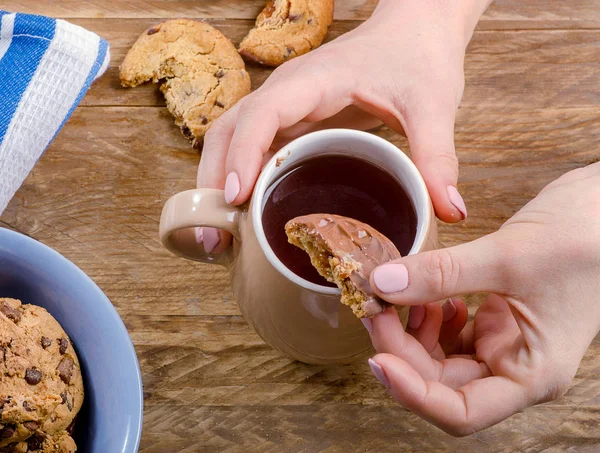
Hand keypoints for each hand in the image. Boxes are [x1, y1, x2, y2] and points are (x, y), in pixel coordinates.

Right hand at [196, 0, 492, 253]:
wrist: (414, 31)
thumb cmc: (417, 58)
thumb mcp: (432, 104)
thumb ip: (438, 156)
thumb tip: (450, 212)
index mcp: (312, 81)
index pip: (261, 114)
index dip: (244, 154)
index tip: (236, 197)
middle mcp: (287, 92)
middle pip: (227, 131)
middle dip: (214, 181)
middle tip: (215, 239)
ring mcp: (285, 107)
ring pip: (231, 141)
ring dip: (218, 185)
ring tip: (218, 239)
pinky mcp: (291, 122)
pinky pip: (252, 149)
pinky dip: (240, 181)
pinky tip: (245, 218)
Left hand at [362, 162, 599, 435]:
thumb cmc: (585, 237)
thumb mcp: (508, 256)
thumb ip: (442, 273)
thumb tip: (382, 284)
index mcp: (532, 373)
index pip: (462, 412)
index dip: (413, 393)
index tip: (377, 358)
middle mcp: (516, 365)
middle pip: (441, 382)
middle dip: (401, 349)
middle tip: (376, 307)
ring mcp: (506, 342)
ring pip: (441, 358)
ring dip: (412, 331)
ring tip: (400, 294)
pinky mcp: (498, 317)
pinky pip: (451, 331)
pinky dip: (429, 314)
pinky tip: (426, 293)